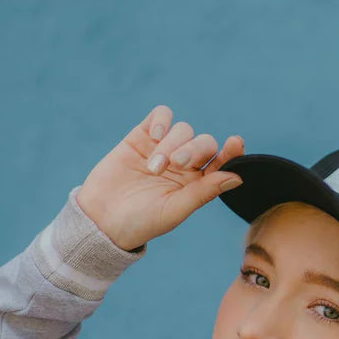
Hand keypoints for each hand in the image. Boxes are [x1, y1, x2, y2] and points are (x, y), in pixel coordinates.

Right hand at [75, 104, 244, 250]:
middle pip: (203, 143)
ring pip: (183, 130)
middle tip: (177, 164)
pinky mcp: (142, 136)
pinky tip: (155, 133)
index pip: (222, 162)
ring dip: (171, 144)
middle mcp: (184, 165)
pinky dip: (163, 119)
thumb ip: (205, 191)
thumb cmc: (141, 222)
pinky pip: (162, 116)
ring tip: (154, 167)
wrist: (101, 219)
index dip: (232, 151)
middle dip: (194, 149)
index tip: (235, 143)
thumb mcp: (175, 210)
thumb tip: (238, 177)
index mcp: (197, 184)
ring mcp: (163, 148)